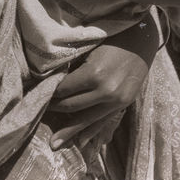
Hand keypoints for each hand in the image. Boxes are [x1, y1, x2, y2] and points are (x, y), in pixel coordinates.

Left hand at [47, 15, 157, 148]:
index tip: (38, 94)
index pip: (63, 91)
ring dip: (69, 128)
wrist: (142, 38)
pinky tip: (80, 143)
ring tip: (54, 142)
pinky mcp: (124, 104)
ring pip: (86, 119)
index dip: (49, 93)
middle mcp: (106, 91)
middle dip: (55, 109)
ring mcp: (117, 100)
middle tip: (41, 111)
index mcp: (94, 74)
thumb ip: (73, 65)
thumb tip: (51, 81)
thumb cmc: (111, 37)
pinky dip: (90, 133)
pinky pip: (103, 122)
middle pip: (72, 107)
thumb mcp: (88, 47)